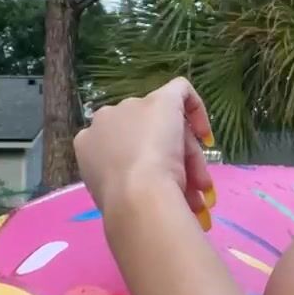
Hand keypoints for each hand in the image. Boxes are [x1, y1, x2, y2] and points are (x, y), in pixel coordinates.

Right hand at [75, 77, 216, 228]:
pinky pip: (180, 91)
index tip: (154, 188)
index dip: (138, 167)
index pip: (118, 149)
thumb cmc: (123, 203)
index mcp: (87, 143)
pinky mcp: (162, 100)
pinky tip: (205, 134)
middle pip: (144, 136)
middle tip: (188, 196)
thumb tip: (141, 188)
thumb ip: (122, 182)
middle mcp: (106, 119)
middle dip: (168, 164)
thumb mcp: (113, 194)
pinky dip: (195, 109)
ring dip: (185, 159)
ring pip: (164, 127)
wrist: (135, 194)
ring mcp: (133, 107)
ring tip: (200, 190)